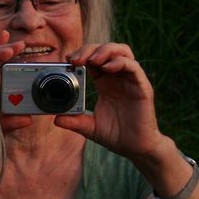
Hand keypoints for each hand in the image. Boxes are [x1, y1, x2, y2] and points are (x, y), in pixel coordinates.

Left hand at [57, 43, 165, 160]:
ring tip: (91, 60)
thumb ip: (75, 122)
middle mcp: (118, 78)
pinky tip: (107, 68)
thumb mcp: (90, 127)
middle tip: (75, 59)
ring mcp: (131, 81)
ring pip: (122, 52)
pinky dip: (120, 63)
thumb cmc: (115, 135)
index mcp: (105, 83)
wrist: (135, 148)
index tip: (67, 60)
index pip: (94, 59)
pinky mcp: (142, 87)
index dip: (82, 55)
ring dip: (105, 51)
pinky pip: (133, 67)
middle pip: (106, 50)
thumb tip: (56, 119)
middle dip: (90, 50)